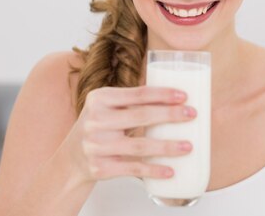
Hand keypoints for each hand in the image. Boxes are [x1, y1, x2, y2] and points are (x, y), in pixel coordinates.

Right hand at [62, 86, 195, 183]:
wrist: (71, 158)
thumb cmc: (98, 126)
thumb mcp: (106, 106)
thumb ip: (131, 100)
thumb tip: (173, 96)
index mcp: (100, 98)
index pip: (137, 94)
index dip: (162, 94)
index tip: (184, 95)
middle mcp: (96, 120)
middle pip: (141, 116)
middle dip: (170, 115)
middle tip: (192, 114)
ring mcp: (96, 145)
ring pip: (139, 145)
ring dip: (167, 146)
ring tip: (188, 145)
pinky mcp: (100, 167)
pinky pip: (132, 169)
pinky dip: (153, 170)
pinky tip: (170, 170)